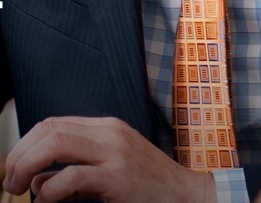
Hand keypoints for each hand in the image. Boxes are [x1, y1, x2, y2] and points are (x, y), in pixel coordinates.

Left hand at [3, 116, 216, 202]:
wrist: (186, 195)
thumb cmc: (148, 186)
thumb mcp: (109, 172)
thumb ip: (75, 172)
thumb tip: (38, 180)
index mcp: (106, 128)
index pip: (54, 123)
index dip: (26, 144)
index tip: (14, 168)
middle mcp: (109, 132)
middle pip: (50, 128)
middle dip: (21, 154)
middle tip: (11, 181)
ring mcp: (115, 151)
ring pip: (56, 143)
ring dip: (27, 166)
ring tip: (20, 188)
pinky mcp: (118, 176)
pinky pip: (73, 176)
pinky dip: (51, 189)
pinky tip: (46, 199)